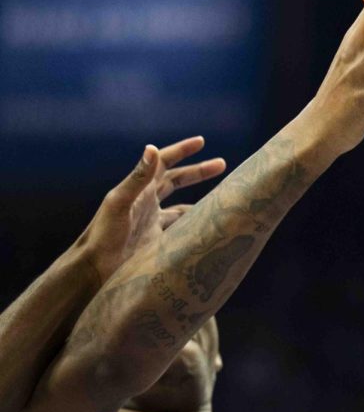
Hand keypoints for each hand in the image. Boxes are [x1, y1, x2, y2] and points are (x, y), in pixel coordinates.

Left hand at [80, 137, 226, 282]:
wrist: (94, 270)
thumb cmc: (103, 234)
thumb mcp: (120, 202)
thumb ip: (137, 177)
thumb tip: (152, 148)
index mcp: (140, 189)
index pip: (164, 163)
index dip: (182, 150)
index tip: (201, 141)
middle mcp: (148, 203)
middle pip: (177, 181)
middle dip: (199, 172)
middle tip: (222, 164)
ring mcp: (153, 222)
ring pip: (183, 206)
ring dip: (201, 200)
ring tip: (222, 198)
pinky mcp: (157, 241)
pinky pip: (181, 229)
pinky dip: (194, 226)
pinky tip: (206, 228)